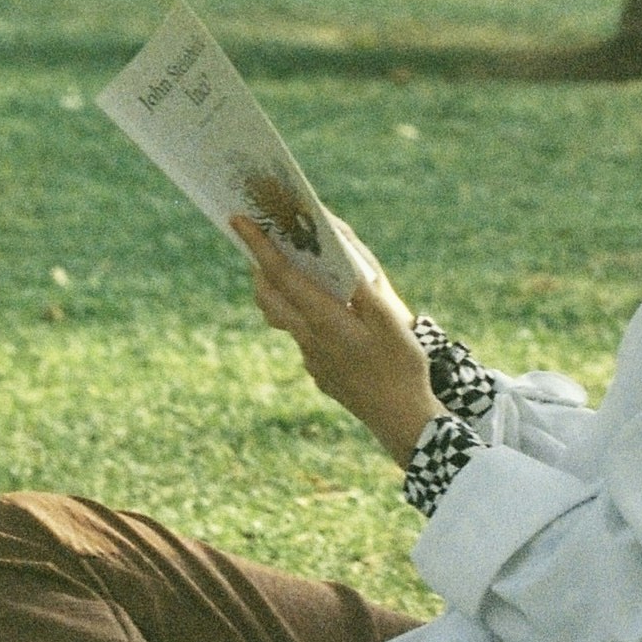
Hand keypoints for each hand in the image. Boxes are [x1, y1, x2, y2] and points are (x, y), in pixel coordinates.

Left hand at [231, 220, 439, 467]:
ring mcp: (311, 359)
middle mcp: (309, 339)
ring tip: (290, 271)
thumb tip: (341, 257)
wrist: (401, 420)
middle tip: (260, 240)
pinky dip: (301, 315)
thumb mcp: (390, 320)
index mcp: (325, 320)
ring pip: (281, 318)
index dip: (259, 246)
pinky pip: (301, 336)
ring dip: (277, 291)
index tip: (239, 221)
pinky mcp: (319, 372)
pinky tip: (327, 313)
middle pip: (268, 296)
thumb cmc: (402, 365)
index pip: (282, 276)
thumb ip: (362, 287)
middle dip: (259, 266)